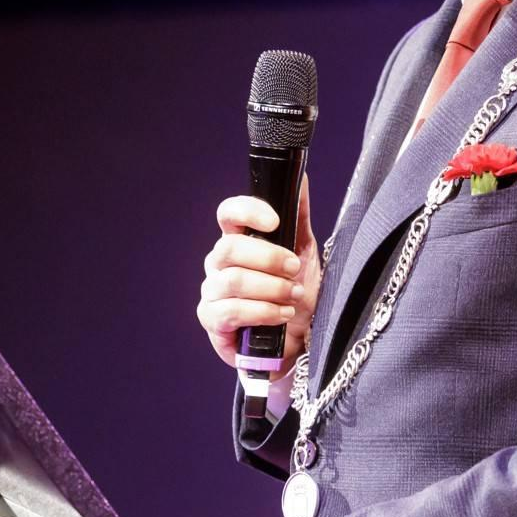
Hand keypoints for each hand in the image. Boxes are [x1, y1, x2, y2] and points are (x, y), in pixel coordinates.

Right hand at [198, 172, 319, 375]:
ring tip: (294, 297)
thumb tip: (302, 176)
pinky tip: (282, 314)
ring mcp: (212, 291)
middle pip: (229, 248)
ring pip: (233, 280)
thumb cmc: (295, 292)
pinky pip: (230, 311)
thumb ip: (298, 216)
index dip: (247, 211)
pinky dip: (262, 311)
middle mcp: (219, 263)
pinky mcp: (212, 320)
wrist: (297, 340)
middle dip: (269, 258)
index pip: (227, 213)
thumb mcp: (303, 251)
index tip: (275, 222)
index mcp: (238, 240)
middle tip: (295, 270)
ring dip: (271, 288)